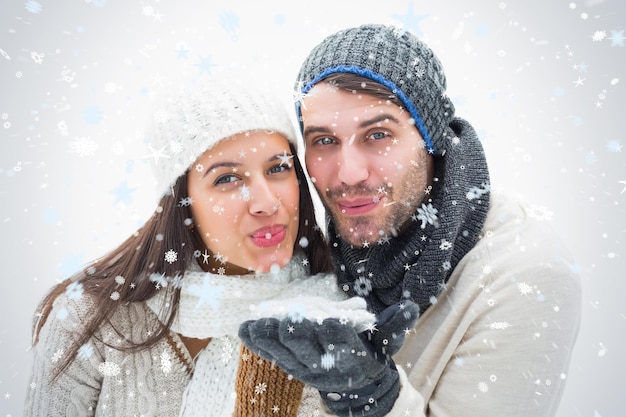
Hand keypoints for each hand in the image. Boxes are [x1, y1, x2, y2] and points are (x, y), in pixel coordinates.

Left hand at [239, 300, 418, 415]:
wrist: (358, 386)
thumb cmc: (373, 353)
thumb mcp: (389, 340)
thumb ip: (396, 323)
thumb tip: (409, 306)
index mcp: (354, 357)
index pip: (343, 343)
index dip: (335, 333)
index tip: (328, 321)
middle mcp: (329, 366)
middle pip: (310, 349)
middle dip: (298, 334)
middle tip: (289, 318)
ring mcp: (307, 369)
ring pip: (286, 353)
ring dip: (270, 338)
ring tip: (255, 324)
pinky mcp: (292, 367)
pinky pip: (273, 356)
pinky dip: (259, 344)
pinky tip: (246, 330)